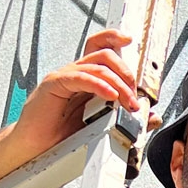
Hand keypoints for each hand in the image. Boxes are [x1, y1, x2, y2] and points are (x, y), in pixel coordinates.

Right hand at [13, 29, 160, 156]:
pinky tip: (110, 97)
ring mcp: (64, 77)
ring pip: (98, 65)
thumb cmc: (62, 137)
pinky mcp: (54, 85)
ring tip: (127, 103)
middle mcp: (76, 73)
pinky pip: (81, 78)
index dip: (114, 38)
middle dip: (127, 73)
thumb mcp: (103, 128)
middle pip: (105, 54)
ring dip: (119, 84)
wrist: (35, 150)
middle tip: (134, 97)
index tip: (130, 40)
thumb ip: (128, 120)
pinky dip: (99, 85)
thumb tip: (152, 117)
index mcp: (86, 79)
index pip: (101, 48)